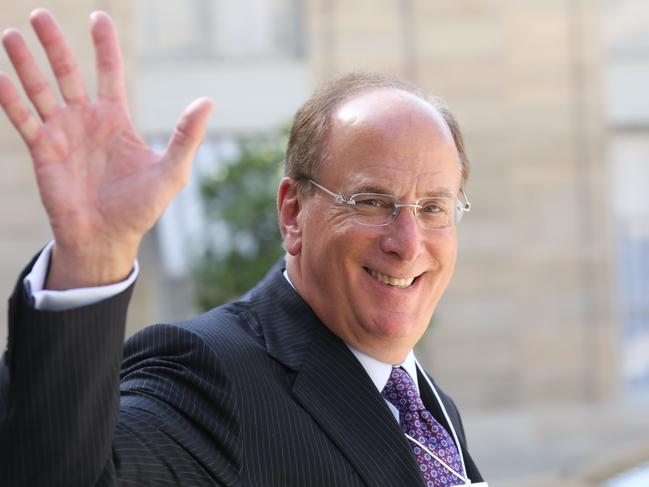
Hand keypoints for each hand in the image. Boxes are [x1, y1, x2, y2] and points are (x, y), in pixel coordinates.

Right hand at [0, 9, 212, 288]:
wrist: (108, 237)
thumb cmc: (141, 207)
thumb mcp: (171, 170)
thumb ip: (186, 135)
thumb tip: (207, 101)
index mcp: (116, 119)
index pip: (109, 72)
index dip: (104, 44)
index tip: (98, 17)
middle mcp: (86, 120)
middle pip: (68, 71)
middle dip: (55, 43)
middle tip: (40, 13)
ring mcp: (62, 133)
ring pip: (40, 89)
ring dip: (26, 63)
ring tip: (11, 35)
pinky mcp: (42, 151)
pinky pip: (23, 119)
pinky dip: (11, 98)